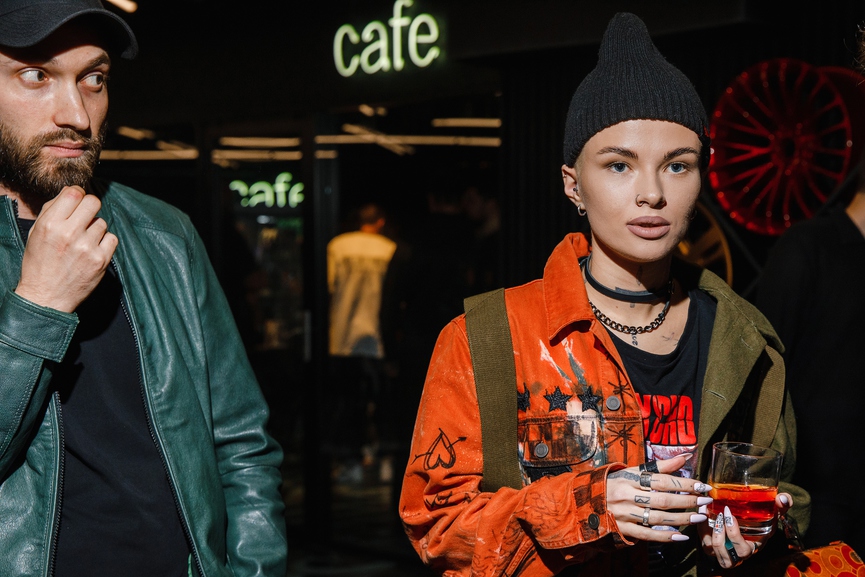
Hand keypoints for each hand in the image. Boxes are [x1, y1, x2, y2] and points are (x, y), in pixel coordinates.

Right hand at [15, 186, 116, 312]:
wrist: (46, 297)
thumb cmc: (40, 263)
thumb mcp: (36, 233)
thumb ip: (52, 210)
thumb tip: (72, 191)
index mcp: (50, 224)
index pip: (74, 193)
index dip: (78, 194)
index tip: (78, 200)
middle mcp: (69, 234)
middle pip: (94, 202)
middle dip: (90, 207)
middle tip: (85, 217)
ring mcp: (87, 247)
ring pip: (102, 222)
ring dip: (95, 229)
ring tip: (83, 242)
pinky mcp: (101, 260)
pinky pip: (112, 238)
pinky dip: (105, 242)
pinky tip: (93, 250)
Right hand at [606, 454, 712, 542]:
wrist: (588, 499)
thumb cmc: (616, 483)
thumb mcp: (633, 471)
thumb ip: (659, 466)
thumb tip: (684, 457)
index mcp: (630, 479)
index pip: (663, 481)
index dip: (685, 484)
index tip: (703, 486)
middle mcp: (627, 496)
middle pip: (662, 500)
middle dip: (687, 501)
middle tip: (705, 501)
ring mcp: (625, 514)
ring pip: (657, 518)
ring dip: (681, 519)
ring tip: (699, 517)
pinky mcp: (623, 529)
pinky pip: (647, 535)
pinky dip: (665, 537)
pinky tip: (681, 536)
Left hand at [700, 492, 792, 567]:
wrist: (748, 519)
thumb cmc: (761, 518)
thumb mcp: (773, 513)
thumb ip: (781, 506)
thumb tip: (783, 499)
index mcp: (753, 547)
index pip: (744, 550)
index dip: (734, 534)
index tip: (729, 514)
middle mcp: (737, 554)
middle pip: (726, 557)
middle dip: (720, 535)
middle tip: (718, 514)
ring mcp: (723, 552)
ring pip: (712, 551)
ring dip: (709, 532)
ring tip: (709, 513)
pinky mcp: (711, 547)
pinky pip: (703, 543)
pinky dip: (700, 529)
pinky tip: (702, 513)